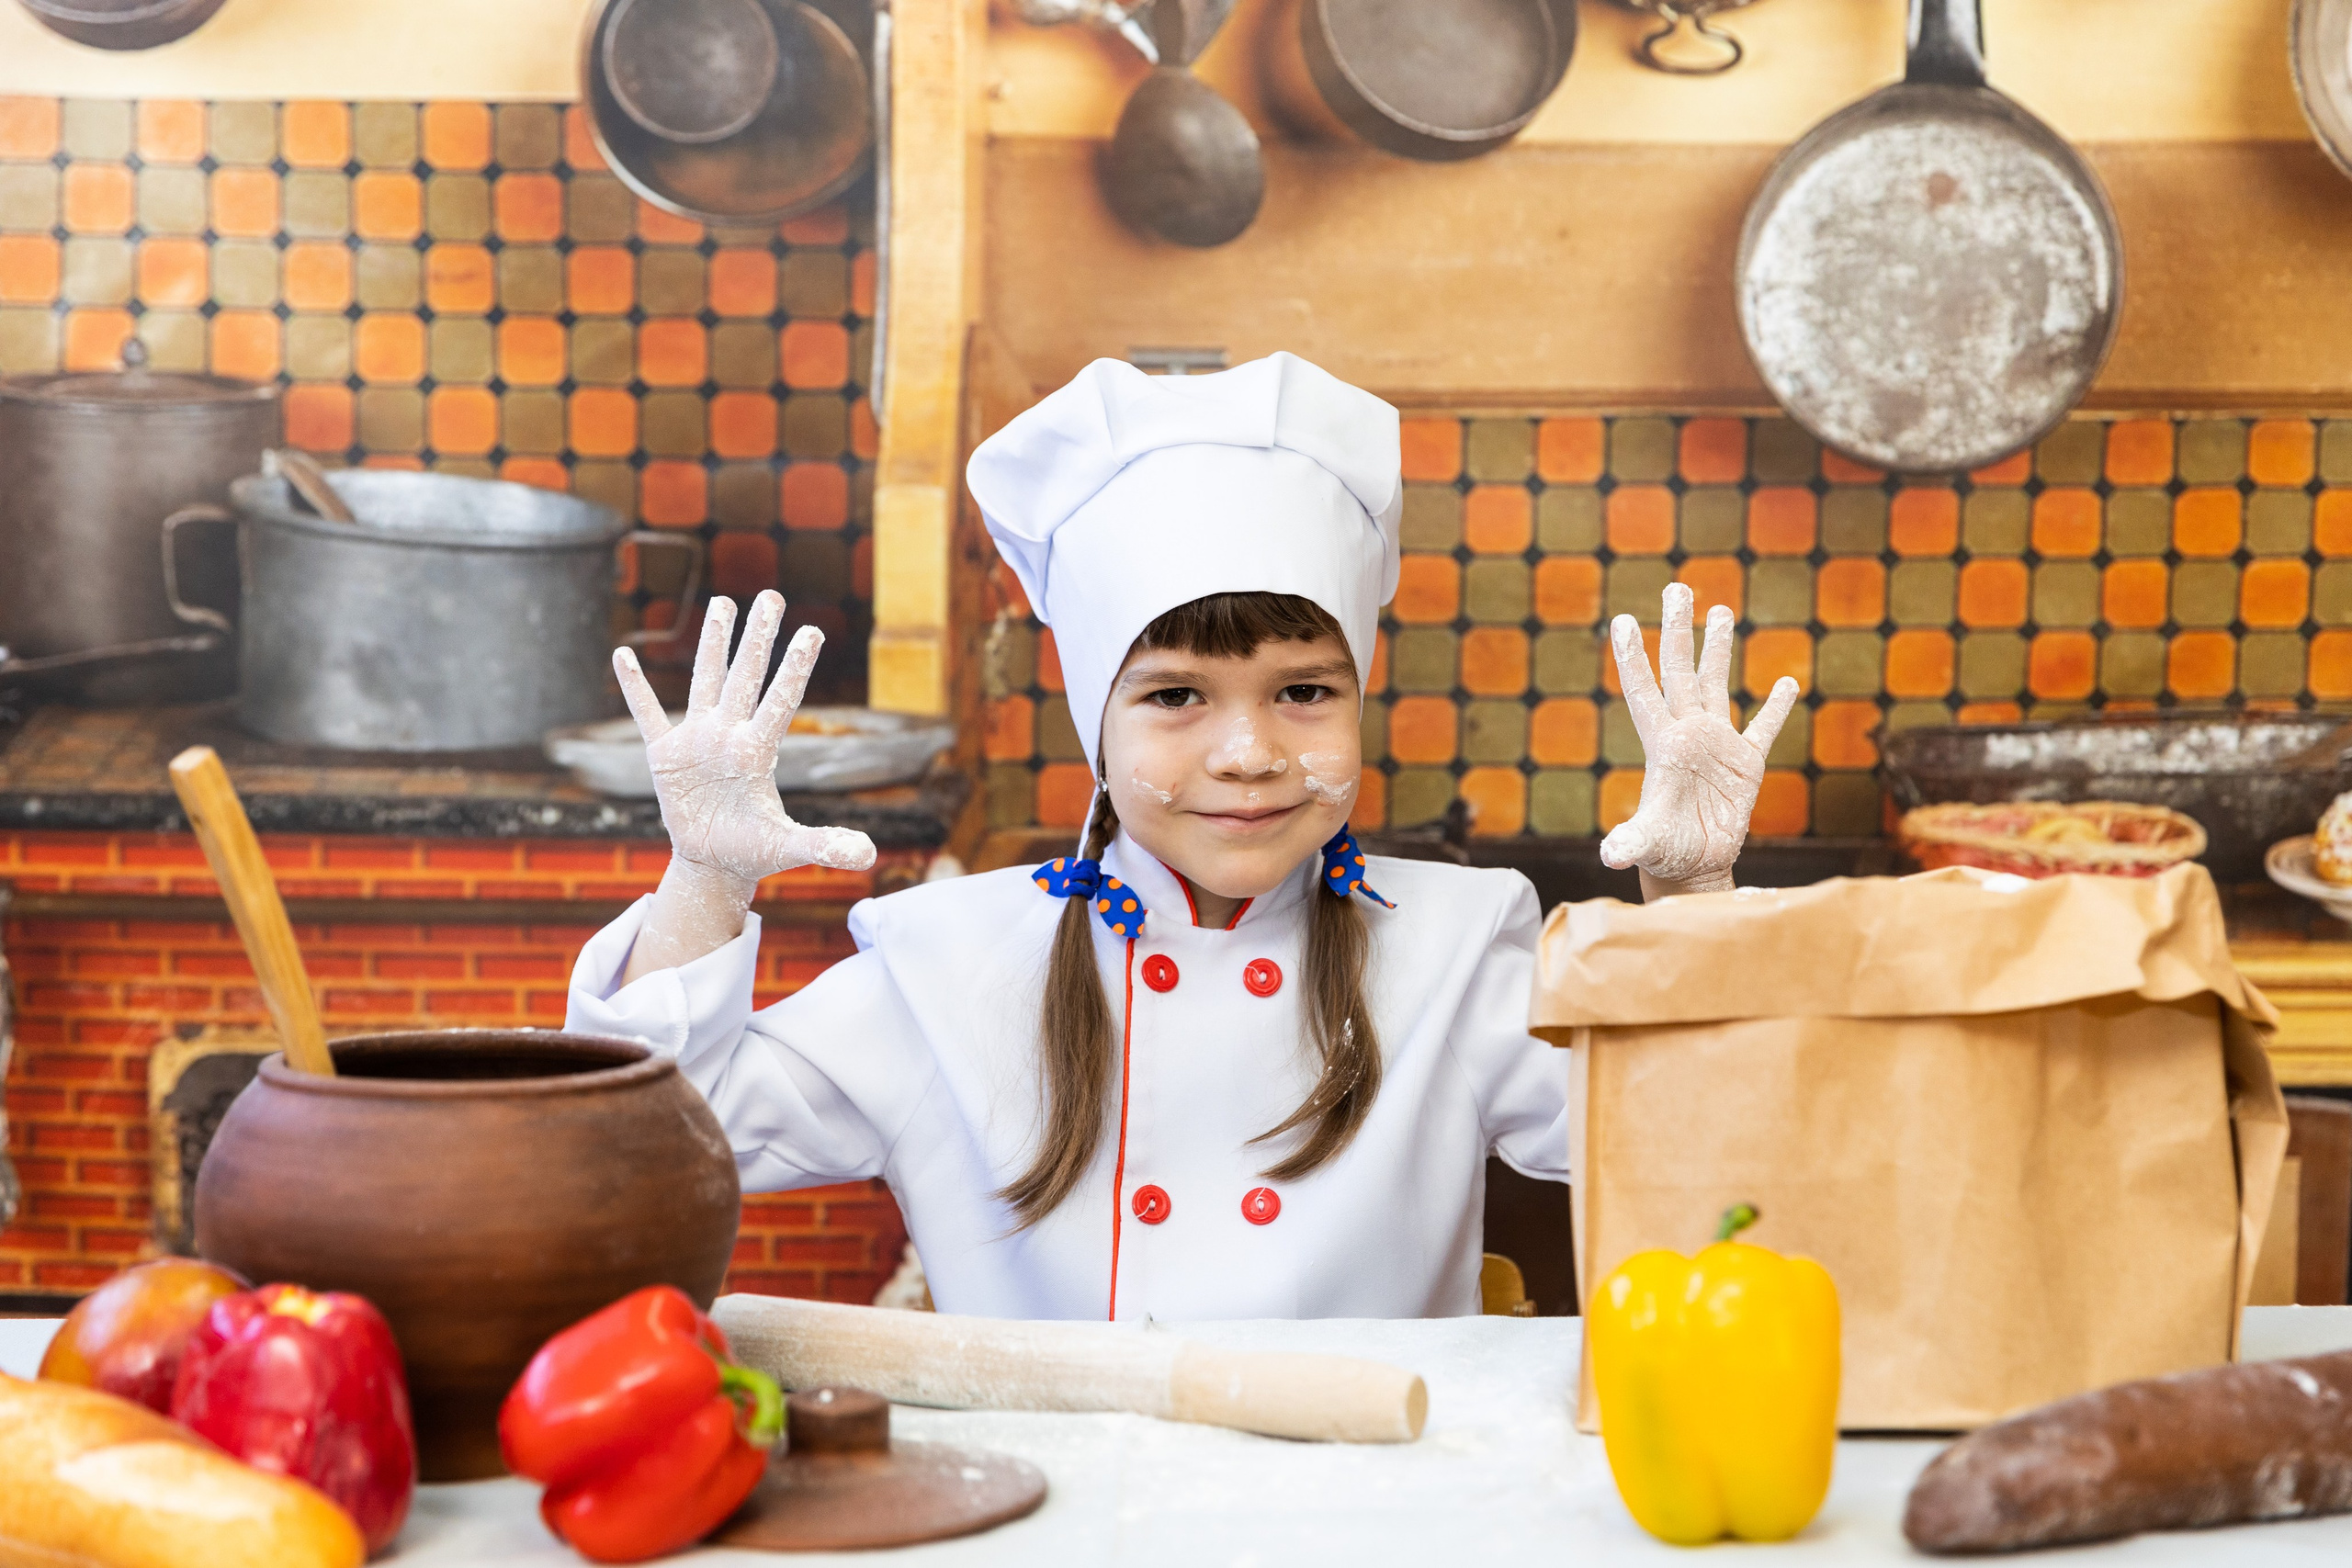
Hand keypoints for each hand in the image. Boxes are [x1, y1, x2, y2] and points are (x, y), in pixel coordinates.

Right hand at [615, 591, 876, 885]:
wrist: (714, 863)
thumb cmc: (754, 852)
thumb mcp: (790, 848)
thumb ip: (826, 845)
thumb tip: (869, 855)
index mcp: (759, 752)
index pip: (781, 700)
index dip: (795, 667)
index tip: (813, 632)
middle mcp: (731, 736)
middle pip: (747, 676)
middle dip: (757, 636)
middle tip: (772, 595)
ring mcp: (698, 740)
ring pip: (706, 680)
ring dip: (713, 643)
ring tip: (721, 603)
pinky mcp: (665, 754)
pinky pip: (647, 714)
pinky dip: (635, 688)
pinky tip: (624, 655)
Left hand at [1599, 583, 1798, 895]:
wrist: (1693, 868)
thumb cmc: (1663, 855)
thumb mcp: (1646, 846)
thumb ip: (1630, 843)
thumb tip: (1609, 855)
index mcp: (1663, 745)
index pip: (1645, 691)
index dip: (1635, 657)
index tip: (1625, 620)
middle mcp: (1687, 735)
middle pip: (1681, 671)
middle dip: (1679, 630)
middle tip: (1677, 587)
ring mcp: (1717, 746)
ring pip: (1716, 685)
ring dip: (1719, 649)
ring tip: (1720, 611)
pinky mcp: (1746, 764)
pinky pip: (1763, 728)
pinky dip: (1775, 706)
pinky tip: (1786, 682)